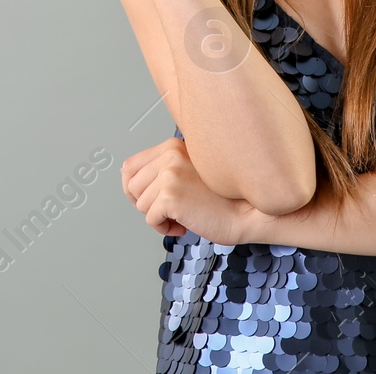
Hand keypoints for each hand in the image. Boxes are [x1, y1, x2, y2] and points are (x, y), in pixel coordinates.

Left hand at [121, 137, 251, 244]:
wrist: (248, 212)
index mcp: (172, 146)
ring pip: (140, 204)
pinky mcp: (169, 195)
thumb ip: (163, 169)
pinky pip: (150, 219)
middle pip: (132, 186)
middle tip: (170, 210)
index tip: (150, 200)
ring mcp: (169, 174)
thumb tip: (126, 178)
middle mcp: (169, 155)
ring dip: (159, 217)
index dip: (135, 189)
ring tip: (183, 216)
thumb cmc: (222, 197)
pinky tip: (184, 224)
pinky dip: (164, 228)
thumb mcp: (188, 170)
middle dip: (146, 204)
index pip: (130, 166)